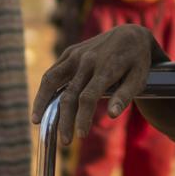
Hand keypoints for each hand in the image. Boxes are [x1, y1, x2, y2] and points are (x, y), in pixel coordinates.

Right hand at [30, 24, 157, 140]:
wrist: (131, 34)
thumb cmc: (137, 61)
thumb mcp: (139, 78)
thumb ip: (125, 96)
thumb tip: (112, 115)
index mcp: (105, 68)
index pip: (88, 97)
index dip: (82, 118)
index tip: (80, 135)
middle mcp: (87, 60)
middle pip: (69, 94)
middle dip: (65, 120)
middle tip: (65, 142)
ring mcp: (76, 55)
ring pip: (52, 79)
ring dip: (41, 101)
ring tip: (36, 122)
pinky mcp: (70, 52)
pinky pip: (53, 71)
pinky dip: (44, 88)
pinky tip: (42, 104)